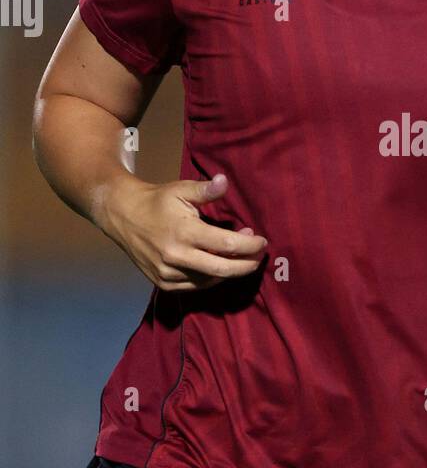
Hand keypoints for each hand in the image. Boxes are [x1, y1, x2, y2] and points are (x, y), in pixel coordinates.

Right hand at [100, 172, 267, 290]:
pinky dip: (212, 279)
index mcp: (184, 232)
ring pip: (210, 280)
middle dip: (246, 265)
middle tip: (259, 257)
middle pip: (222, 269)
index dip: (249, 245)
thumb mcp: (181, 190)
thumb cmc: (157, 201)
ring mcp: (168, 272)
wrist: (122, 216)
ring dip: (230, 271)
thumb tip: (225, 181)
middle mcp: (176, 256)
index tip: (262, 241)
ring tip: (241, 257)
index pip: (226, 244)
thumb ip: (205, 189)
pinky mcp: (162, 282)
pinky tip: (221, 267)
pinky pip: (195, 286)